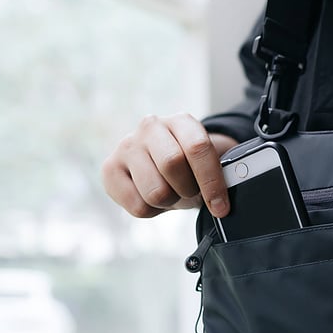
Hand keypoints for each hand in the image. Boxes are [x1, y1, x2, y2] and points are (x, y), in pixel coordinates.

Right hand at [101, 113, 238, 218]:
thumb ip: (220, 175)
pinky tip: (151, 197)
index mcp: (182, 121)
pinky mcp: (110, 168)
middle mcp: (151, 127)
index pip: (198, 147)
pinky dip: (151, 210)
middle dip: (188, 189)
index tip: (221, 206)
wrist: (160, 167)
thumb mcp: (207, 165)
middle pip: (172, 165)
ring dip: (169, 201)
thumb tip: (223, 202)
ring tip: (170, 193)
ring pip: (155, 191)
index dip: (212, 181)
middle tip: (190, 192)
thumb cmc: (189, 168)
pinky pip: (137, 205)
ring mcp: (127, 146)